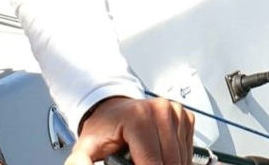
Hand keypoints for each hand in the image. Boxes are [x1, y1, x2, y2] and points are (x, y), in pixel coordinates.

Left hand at [66, 96, 194, 164]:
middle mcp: (159, 110)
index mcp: (138, 117)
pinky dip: (176, 159)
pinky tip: (159, 154)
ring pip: (182, 159)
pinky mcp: (184, 116)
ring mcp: (174, 111)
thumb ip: (81, 162)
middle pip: (170, 163)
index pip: (154, 163)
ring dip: (167, 164)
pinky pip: (188, 150)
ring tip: (144, 157)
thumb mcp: (87, 147)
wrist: (112, 108)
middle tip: (135, 160)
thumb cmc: (103, 127)